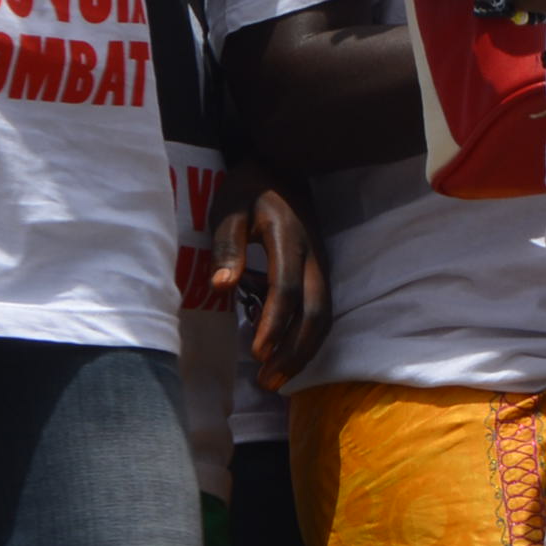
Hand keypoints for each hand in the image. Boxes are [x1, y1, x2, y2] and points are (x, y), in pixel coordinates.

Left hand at [208, 177, 326, 392]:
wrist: (281, 164)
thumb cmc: (248, 189)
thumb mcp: (229, 208)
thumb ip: (227, 245)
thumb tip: (222, 286)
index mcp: (289, 237)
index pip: (287, 287)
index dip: (274, 323)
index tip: (256, 353)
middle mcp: (314, 255)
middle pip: (315, 311)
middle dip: (294, 351)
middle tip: (267, 381)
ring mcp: (322, 264)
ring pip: (324, 316)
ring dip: (303, 351)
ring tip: (275, 379)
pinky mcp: (321, 271)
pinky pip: (322, 311)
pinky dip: (308, 340)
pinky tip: (286, 357)